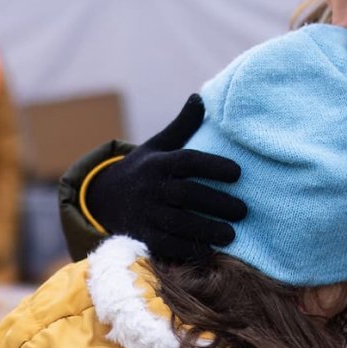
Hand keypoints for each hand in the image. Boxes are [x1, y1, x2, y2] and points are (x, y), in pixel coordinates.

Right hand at [86, 94, 246, 263]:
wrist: (103, 198)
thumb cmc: (143, 170)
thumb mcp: (158, 145)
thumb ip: (182, 126)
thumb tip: (201, 97)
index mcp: (157, 162)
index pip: (188, 161)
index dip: (213, 166)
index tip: (238, 173)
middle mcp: (150, 187)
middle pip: (186, 194)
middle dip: (217, 203)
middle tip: (243, 210)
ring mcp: (144, 213)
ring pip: (178, 222)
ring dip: (206, 230)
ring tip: (231, 234)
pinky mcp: (141, 236)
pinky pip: (166, 245)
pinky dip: (187, 249)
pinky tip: (209, 250)